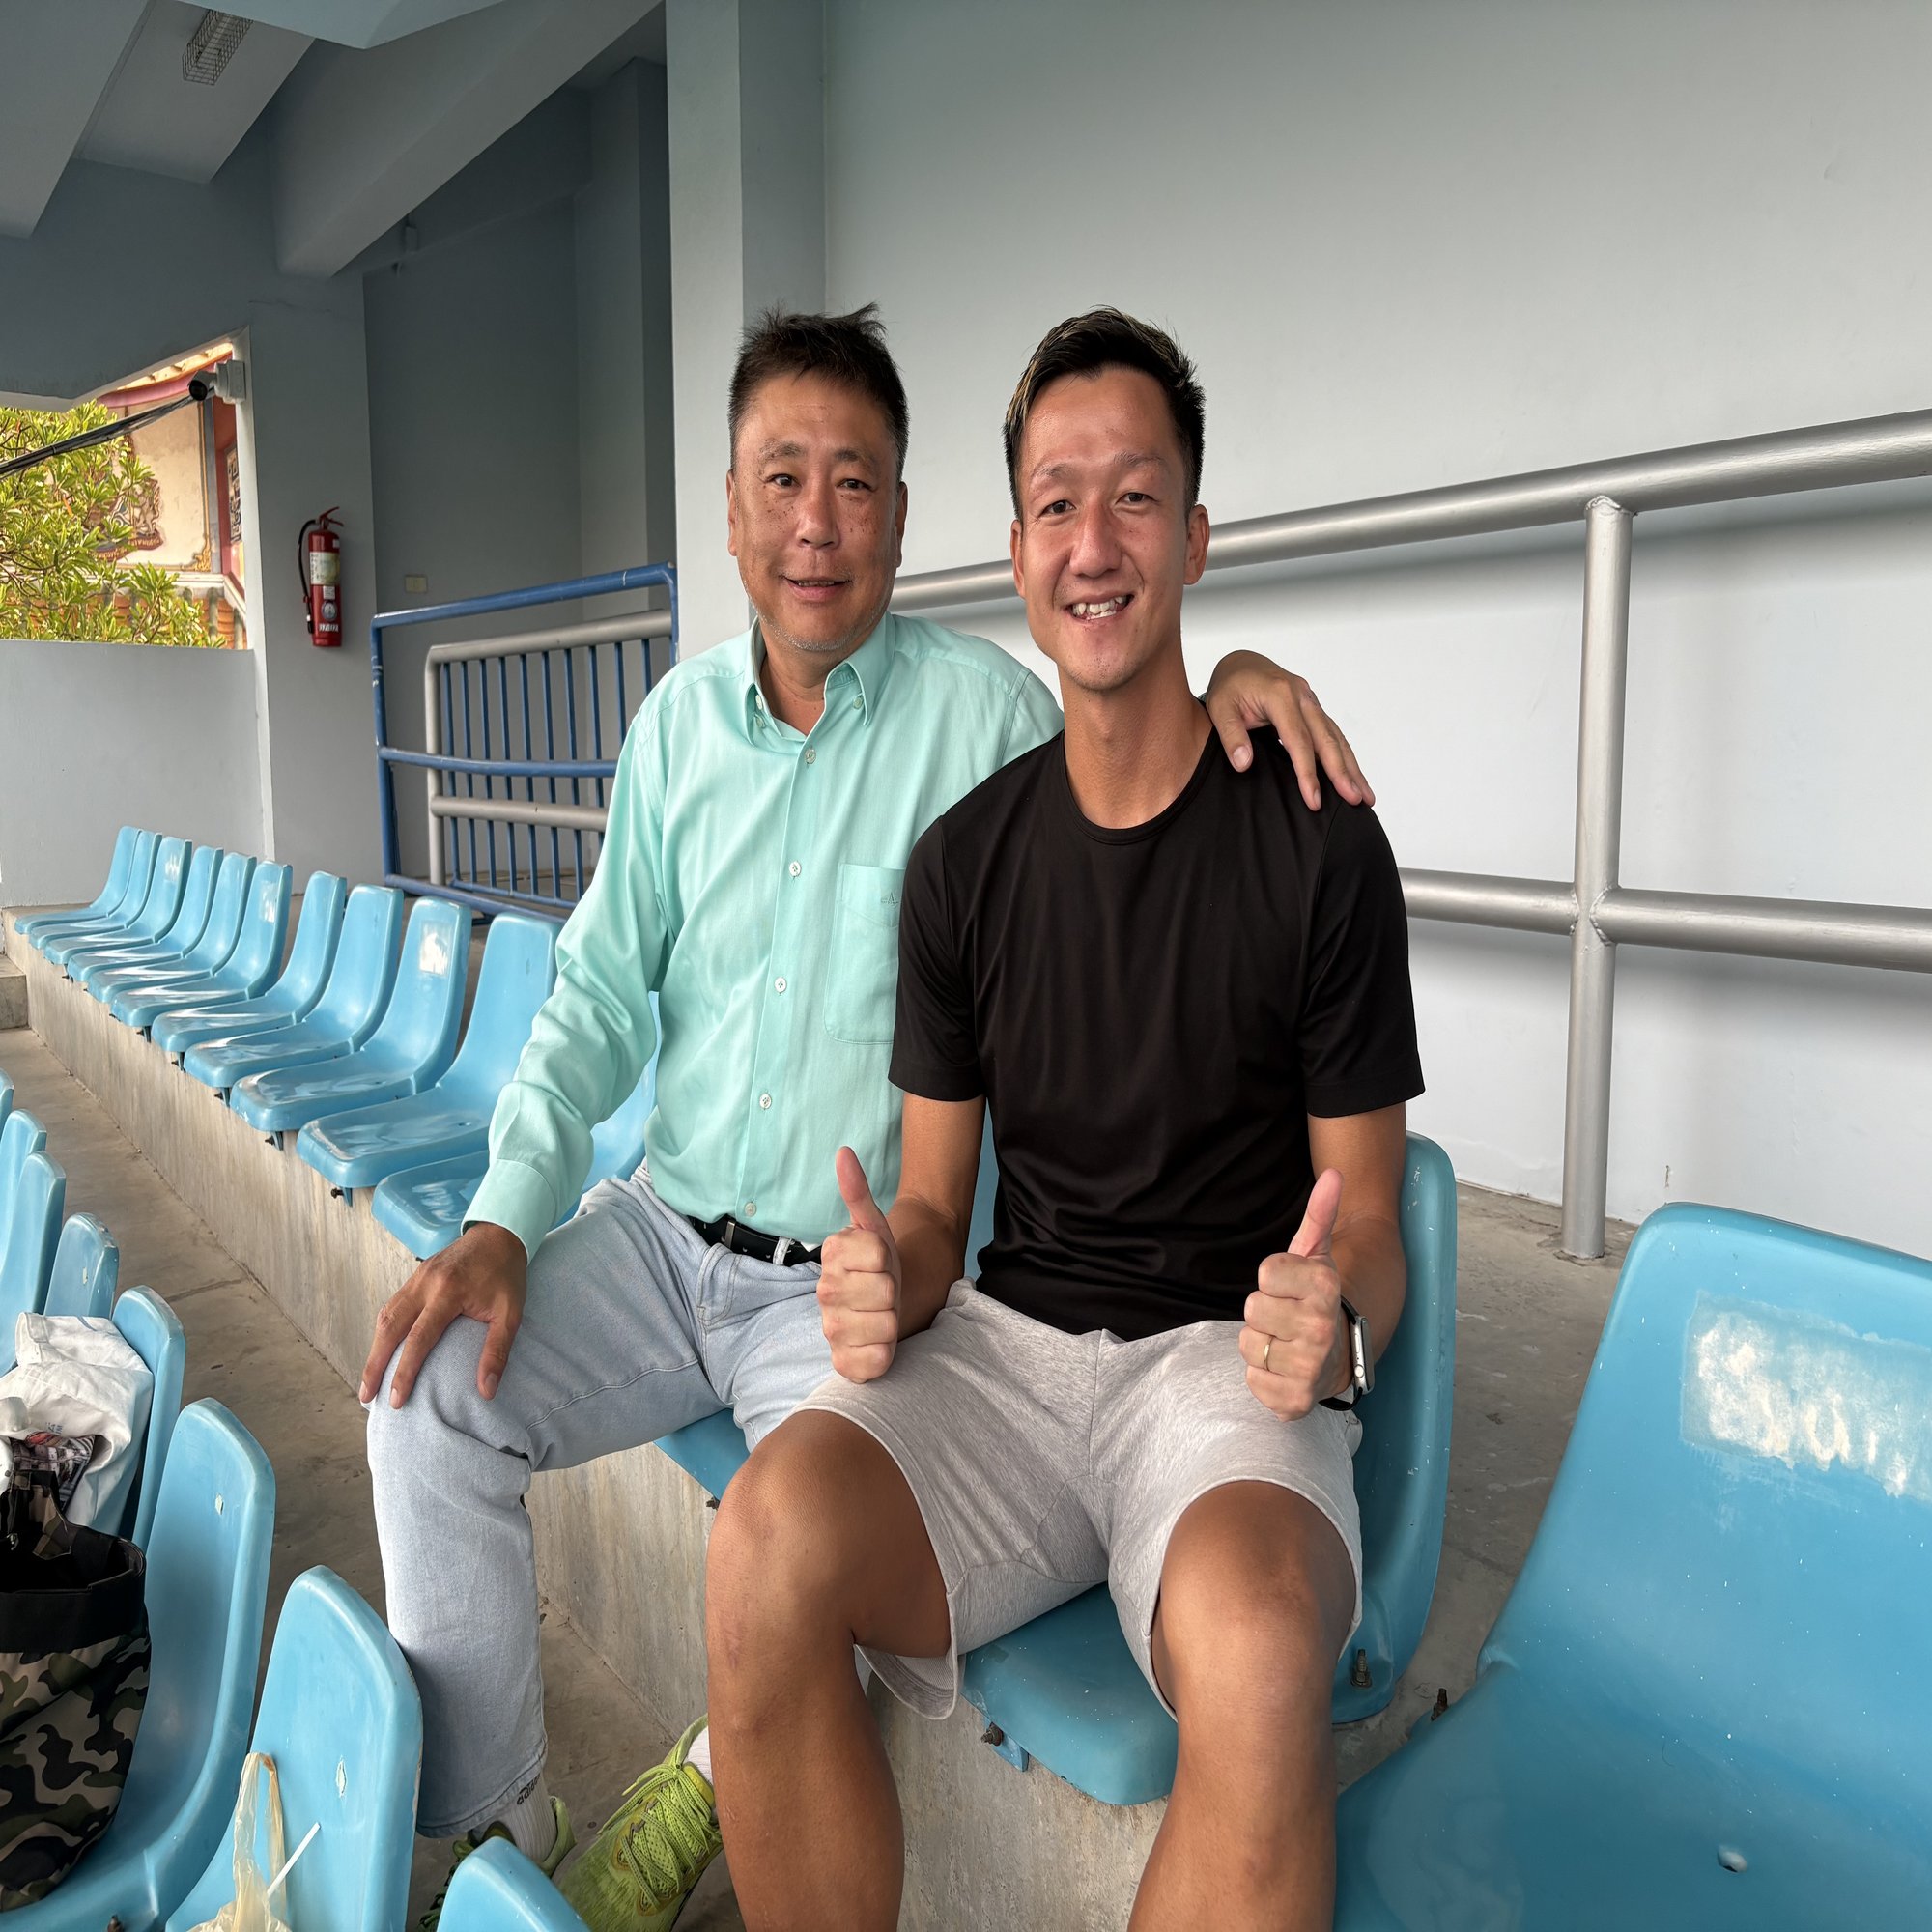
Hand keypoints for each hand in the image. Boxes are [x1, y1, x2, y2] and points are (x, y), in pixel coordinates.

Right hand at [360, 1220, 528, 1406]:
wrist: (499, 1234)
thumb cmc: (506, 1275)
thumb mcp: (510, 1313)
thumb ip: (497, 1351)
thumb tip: (486, 1391)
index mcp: (448, 1292)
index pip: (419, 1339)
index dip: (404, 1372)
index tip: (396, 1400)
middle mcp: (425, 1284)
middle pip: (389, 1328)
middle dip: (374, 1365)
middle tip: (367, 1397)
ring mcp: (417, 1277)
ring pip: (386, 1316)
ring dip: (374, 1348)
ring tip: (370, 1379)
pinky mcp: (415, 1275)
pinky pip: (392, 1305)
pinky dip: (384, 1330)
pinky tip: (382, 1349)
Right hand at [817, 1146, 901, 1382]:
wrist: (884, 1308)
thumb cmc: (880, 1268)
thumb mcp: (876, 1229)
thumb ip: (858, 1192)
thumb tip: (844, 1152)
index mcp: (831, 1256)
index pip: (879, 1254)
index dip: (889, 1259)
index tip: (882, 1263)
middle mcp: (824, 1293)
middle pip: (885, 1289)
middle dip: (894, 1291)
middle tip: (884, 1292)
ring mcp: (832, 1330)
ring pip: (886, 1324)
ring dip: (893, 1321)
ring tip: (881, 1315)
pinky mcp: (844, 1364)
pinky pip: (876, 1361)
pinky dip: (885, 1355)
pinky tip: (877, 1343)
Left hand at [1202, 650, 1374, 809]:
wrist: (1241, 663)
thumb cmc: (1230, 686)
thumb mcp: (1219, 709)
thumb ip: (1231, 736)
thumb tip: (1244, 763)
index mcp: (1280, 695)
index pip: (1298, 740)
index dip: (1307, 773)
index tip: (1314, 799)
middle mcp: (1302, 696)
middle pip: (1327, 739)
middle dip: (1342, 772)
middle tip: (1355, 800)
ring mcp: (1310, 701)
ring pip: (1336, 737)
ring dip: (1352, 767)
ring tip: (1365, 795)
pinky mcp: (1313, 708)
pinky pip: (1332, 734)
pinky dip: (1345, 756)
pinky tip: (1354, 775)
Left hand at [1240, 1168, 1349, 1419]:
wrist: (1343, 1356)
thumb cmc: (1317, 1300)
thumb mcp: (1317, 1254)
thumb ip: (1320, 1213)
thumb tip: (1333, 1174)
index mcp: (1324, 1287)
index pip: (1265, 1272)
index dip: (1274, 1279)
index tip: (1292, 1287)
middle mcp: (1320, 1328)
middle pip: (1252, 1309)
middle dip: (1265, 1312)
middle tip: (1288, 1318)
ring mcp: (1309, 1367)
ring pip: (1248, 1345)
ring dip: (1262, 1345)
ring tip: (1287, 1343)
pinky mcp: (1294, 1401)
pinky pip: (1252, 1380)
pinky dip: (1263, 1377)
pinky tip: (1284, 1369)